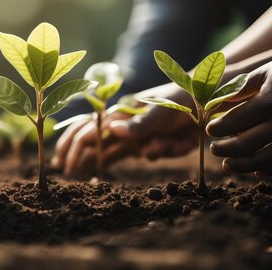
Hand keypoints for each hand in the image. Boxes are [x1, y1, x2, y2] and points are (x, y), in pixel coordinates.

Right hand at [52, 82, 197, 176]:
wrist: (210, 99)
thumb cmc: (183, 98)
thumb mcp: (163, 109)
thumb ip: (140, 123)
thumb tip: (113, 130)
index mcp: (123, 113)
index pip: (92, 130)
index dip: (76, 145)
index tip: (65, 161)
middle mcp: (127, 124)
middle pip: (94, 140)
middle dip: (76, 152)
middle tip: (61, 168)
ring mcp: (139, 134)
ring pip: (112, 151)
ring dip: (94, 160)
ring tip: (73, 173)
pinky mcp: (153, 142)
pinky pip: (139, 155)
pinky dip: (136, 158)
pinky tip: (108, 164)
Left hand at [207, 41, 271, 176]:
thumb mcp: (267, 71)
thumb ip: (240, 89)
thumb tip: (214, 104)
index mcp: (270, 101)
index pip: (233, 123)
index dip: (217, 129)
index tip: (209, 130)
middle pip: (244, 145)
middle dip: (223, 149)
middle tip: (213, 148)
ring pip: (263, 161)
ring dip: (240, 166)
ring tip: (226, 164)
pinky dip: (267, 170)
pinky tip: (255, 170)